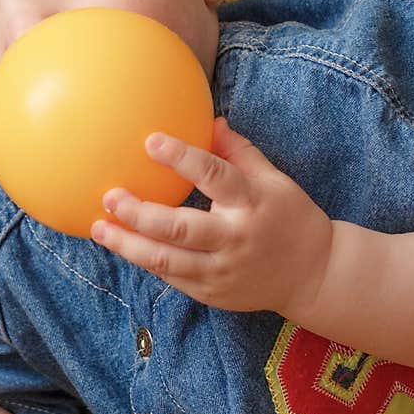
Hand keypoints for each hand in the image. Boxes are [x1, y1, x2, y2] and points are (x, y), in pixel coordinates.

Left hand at [91, 116, 332, 315]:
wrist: (314, 275)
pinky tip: (123, 245)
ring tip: (99, 227)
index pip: (214, 176)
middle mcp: (234, 238)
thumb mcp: (274, 180)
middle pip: (178, 227)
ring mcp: (221, 271)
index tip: (150, 140)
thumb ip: (240, 152)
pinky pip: (171, 277)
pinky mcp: (212, 294)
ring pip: (165, 261)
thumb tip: (211, 120)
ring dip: (127, 244)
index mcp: (252, 203)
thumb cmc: (291, 218)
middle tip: (110, 195)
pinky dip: (145, 261)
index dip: (181, 158)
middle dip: (139, 212)